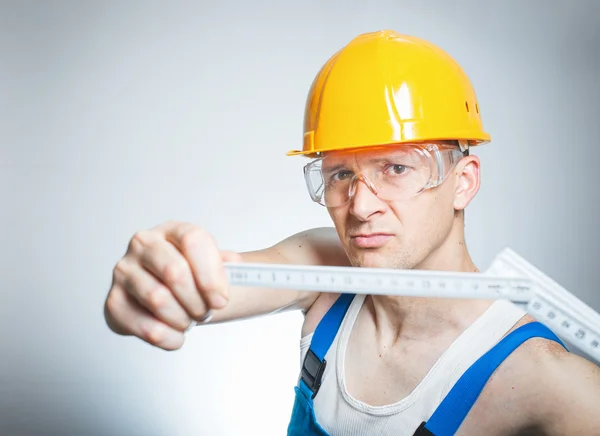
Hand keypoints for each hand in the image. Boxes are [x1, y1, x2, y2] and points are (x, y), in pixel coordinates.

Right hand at [104, 221, 240, 349]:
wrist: (167, 291)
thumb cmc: (190, 275)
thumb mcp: (210, 264)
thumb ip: (223, 263)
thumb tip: (232, 262)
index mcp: (171, 230)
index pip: (193, 240)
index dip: (211, 274)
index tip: (221, 299)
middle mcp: (143, 244)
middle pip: (175, 271)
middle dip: (197, 301)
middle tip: (205, 312)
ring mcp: (124, 271)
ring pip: (158, 299)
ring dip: (183, 319)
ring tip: (189, 320)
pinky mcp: (114, 302)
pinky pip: (144, 325)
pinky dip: (168, 337)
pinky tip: (176, 335)